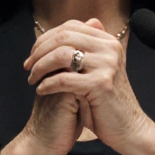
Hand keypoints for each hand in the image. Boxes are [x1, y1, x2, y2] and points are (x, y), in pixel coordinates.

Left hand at [24, 18, 154, 154]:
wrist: (127, 128)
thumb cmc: (105, 102)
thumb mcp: (94, 71)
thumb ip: (81, 52)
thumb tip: (58, 35)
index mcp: (108, 42)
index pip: (70, 27)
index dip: (46, 38)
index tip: (33, 53)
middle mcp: (110, 48)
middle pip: (64, 37)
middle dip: (39, 51)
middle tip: (28, 66)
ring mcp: (107, 64)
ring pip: (61, 55)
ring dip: (41, 67)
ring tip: (32, 79)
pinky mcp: (101, 83)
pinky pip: (64, 79)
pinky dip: (48, 84)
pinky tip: (41, 90)